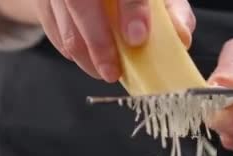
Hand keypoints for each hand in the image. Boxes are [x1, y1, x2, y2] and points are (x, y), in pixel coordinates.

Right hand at [33, 0, 195, 82]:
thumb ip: (173, 11)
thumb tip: (182, 37)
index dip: (131, 9)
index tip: (137, 37)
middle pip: (81, 2)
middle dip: (98, 43)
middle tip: (112, 72)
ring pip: (63, 18)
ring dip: (82, 52)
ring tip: (103, 71)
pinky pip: (50, 25)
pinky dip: (68, 46)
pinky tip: (85, 57)